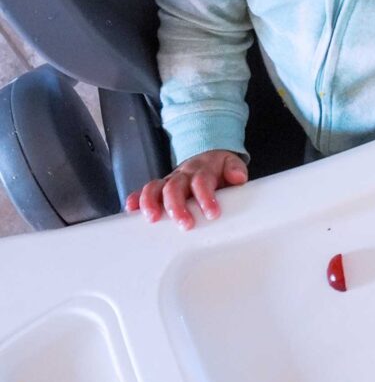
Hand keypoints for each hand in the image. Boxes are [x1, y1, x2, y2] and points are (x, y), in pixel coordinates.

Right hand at [124, 149, 247, 229]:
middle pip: (175, 187)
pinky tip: (130, 210)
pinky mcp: (158, 188)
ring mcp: (168, 181)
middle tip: (185, 224)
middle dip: (177, 206)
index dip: (205, 197)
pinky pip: (142, 191)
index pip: (202, 182)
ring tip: (153, 219)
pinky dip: (135, 199)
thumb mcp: (231, 164)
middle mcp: (182, 175)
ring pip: (154, 187)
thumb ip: (235, 170)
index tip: (212, 213)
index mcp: (202, 171)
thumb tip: (238, 177)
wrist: (206, 157)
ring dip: (151, 202)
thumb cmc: (218, 169)